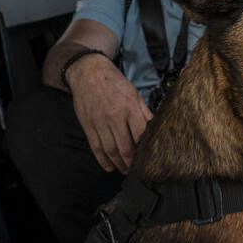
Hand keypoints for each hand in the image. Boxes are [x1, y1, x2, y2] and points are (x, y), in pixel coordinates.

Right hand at [67, 55, 153, 173]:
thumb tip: (154, 128)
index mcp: (129, 107)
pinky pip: (96, 147)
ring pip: (110, 150)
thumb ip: (144, 112)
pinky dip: (102, 160)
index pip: (140, 134)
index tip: (149, 157)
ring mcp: (99, 122)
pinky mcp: (88, 126)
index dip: (145, 149)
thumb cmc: (114, 82)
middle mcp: (114, 116)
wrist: (89, 72)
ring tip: (125, 170)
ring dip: (119, 164)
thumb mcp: (134, 94)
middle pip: (125, 147)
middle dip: (132, 162)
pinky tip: (109, 167)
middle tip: (137, 169)